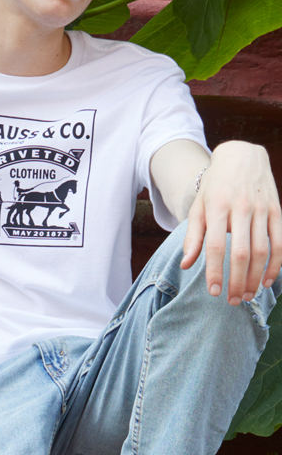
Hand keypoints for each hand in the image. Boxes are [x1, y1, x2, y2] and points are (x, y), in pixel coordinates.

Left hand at [181, 141, 281, 304]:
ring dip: (257, 277)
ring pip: (262, 251)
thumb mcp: (199, 207)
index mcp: (217, 208)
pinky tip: (269, 281)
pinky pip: (279, 242)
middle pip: (241, 253)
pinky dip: (276, 264)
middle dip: (238, 280)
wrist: (242, 157)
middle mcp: (240, 209)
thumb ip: (193, 236)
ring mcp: (261, 210)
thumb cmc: (215, 186)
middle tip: (233, 301)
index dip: (214, 271)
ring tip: (249, 295)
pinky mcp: (277, 212)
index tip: (214, 292)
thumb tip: (186, 264)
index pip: (215, 246)